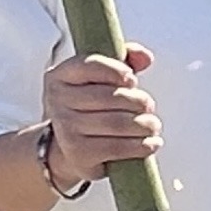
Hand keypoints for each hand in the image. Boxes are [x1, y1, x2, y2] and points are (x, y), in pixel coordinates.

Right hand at [42, 43, 161, 188]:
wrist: (70, 150)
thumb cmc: (92, 107)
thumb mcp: (103, 78)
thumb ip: (125, 59)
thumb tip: (145, 57)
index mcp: (61, 75)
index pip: (91, 65)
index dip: (116, 70)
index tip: (132, 79)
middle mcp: (57, 100)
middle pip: (110, 96)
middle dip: (138, 101)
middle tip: (148, 106)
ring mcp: (66, 128)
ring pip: (117, 123)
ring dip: (144, 124)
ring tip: (153, 125)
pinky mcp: (78, 153)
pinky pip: (117, 147)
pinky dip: (140, 146)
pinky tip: (151, 143)